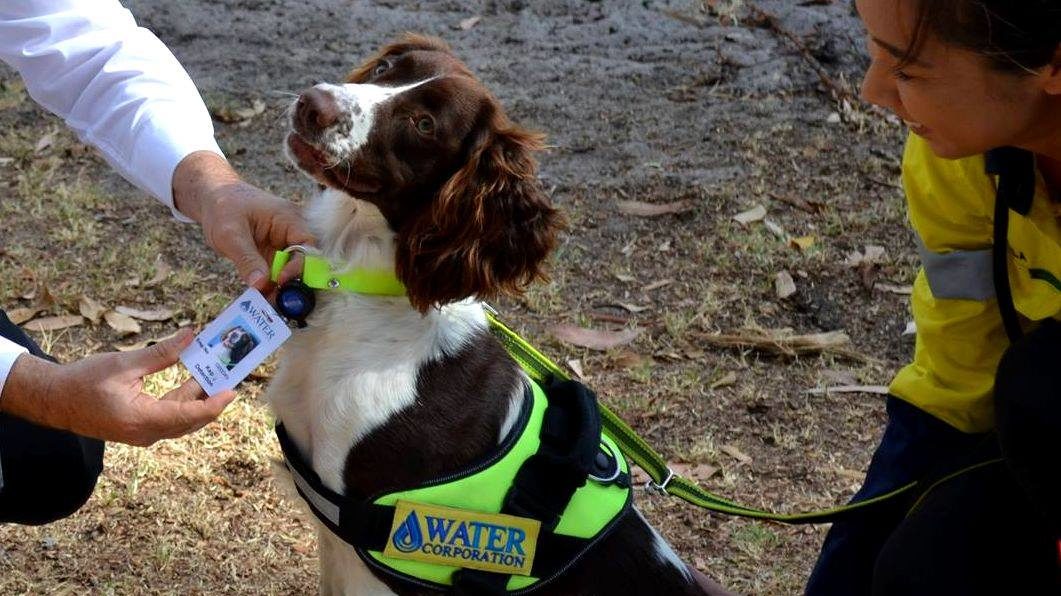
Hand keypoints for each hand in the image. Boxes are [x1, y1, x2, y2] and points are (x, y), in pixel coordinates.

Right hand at [0, 330, 235, 445]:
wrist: (54, 400)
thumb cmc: (84, 380)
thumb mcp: (124, 363)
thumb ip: (162, 353)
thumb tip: (192, 335)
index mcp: (142, 419)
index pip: (189, 415)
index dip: (215, 403)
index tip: (233, 390)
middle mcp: (146, 432)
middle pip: (191, 419)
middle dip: (213, 398)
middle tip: (232, 376)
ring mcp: (142, 433)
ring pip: (181, 419)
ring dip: (198, 397)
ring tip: (217, 373)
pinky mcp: (139, 428)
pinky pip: (169, 417)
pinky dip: (183, 400)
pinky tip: (193, 379)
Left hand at [173, 151, 312, 288]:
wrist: (213, 199)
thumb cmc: (223, 207)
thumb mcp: (230, 233)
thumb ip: (246, 258)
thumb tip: (261, 284)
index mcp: (289, 219)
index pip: (308, 246)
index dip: (299, 266)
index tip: (280, 281)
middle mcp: (291, 233)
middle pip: (304, 262)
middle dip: (292, 283)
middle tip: (277, 301)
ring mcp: (282, 246)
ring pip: (291, 272)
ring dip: (280, 288)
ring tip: (267, 303)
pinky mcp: (272, 256)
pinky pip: (277, 274)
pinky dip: (270, 287)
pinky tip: (261, 298)